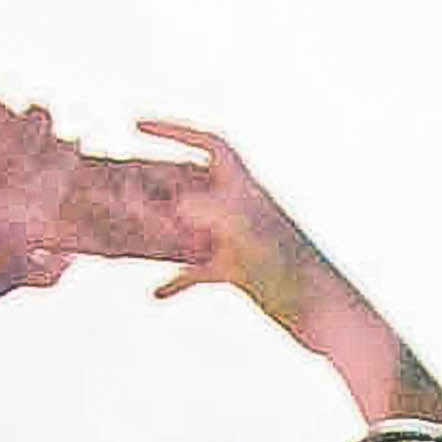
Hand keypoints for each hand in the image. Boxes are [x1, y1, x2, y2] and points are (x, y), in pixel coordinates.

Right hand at [119, 121, 343, 326]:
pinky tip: (157, 294)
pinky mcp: (240, 273)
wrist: (328, 317)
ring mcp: (239, 241)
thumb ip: (201, 213)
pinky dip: (177, 278)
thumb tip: (160, 204)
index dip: (175, 131)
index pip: (210, 145)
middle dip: (151, 182)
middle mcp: (242, 211)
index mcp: (247, 190)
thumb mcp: (244, 235)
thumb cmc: (294, 273)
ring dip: (157, 228)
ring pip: (187, 226)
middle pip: (188, 185)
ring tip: (120, 230)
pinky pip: (198, 269)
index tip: (137, 124)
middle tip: (112, 183)